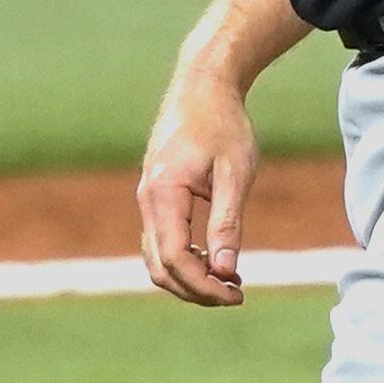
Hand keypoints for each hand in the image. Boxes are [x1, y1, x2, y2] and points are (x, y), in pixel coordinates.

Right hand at [137, 70, 262, 308]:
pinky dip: (184, 260)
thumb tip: (225, 271)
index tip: (237, 294)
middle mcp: (146, 200)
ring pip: (157, 259)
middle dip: (195, 290)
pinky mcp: (155, 197)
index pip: (175, 258)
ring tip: (229, 282)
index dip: (204, 285)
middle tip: (236, 295)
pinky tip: (216, 260)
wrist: (202, 87)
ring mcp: (147, 199)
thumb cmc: (223, 124)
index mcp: (163, 194)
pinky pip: (161, 242)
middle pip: (160, 267)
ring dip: (189, 279)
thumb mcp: (234, 173)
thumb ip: (227, 222)